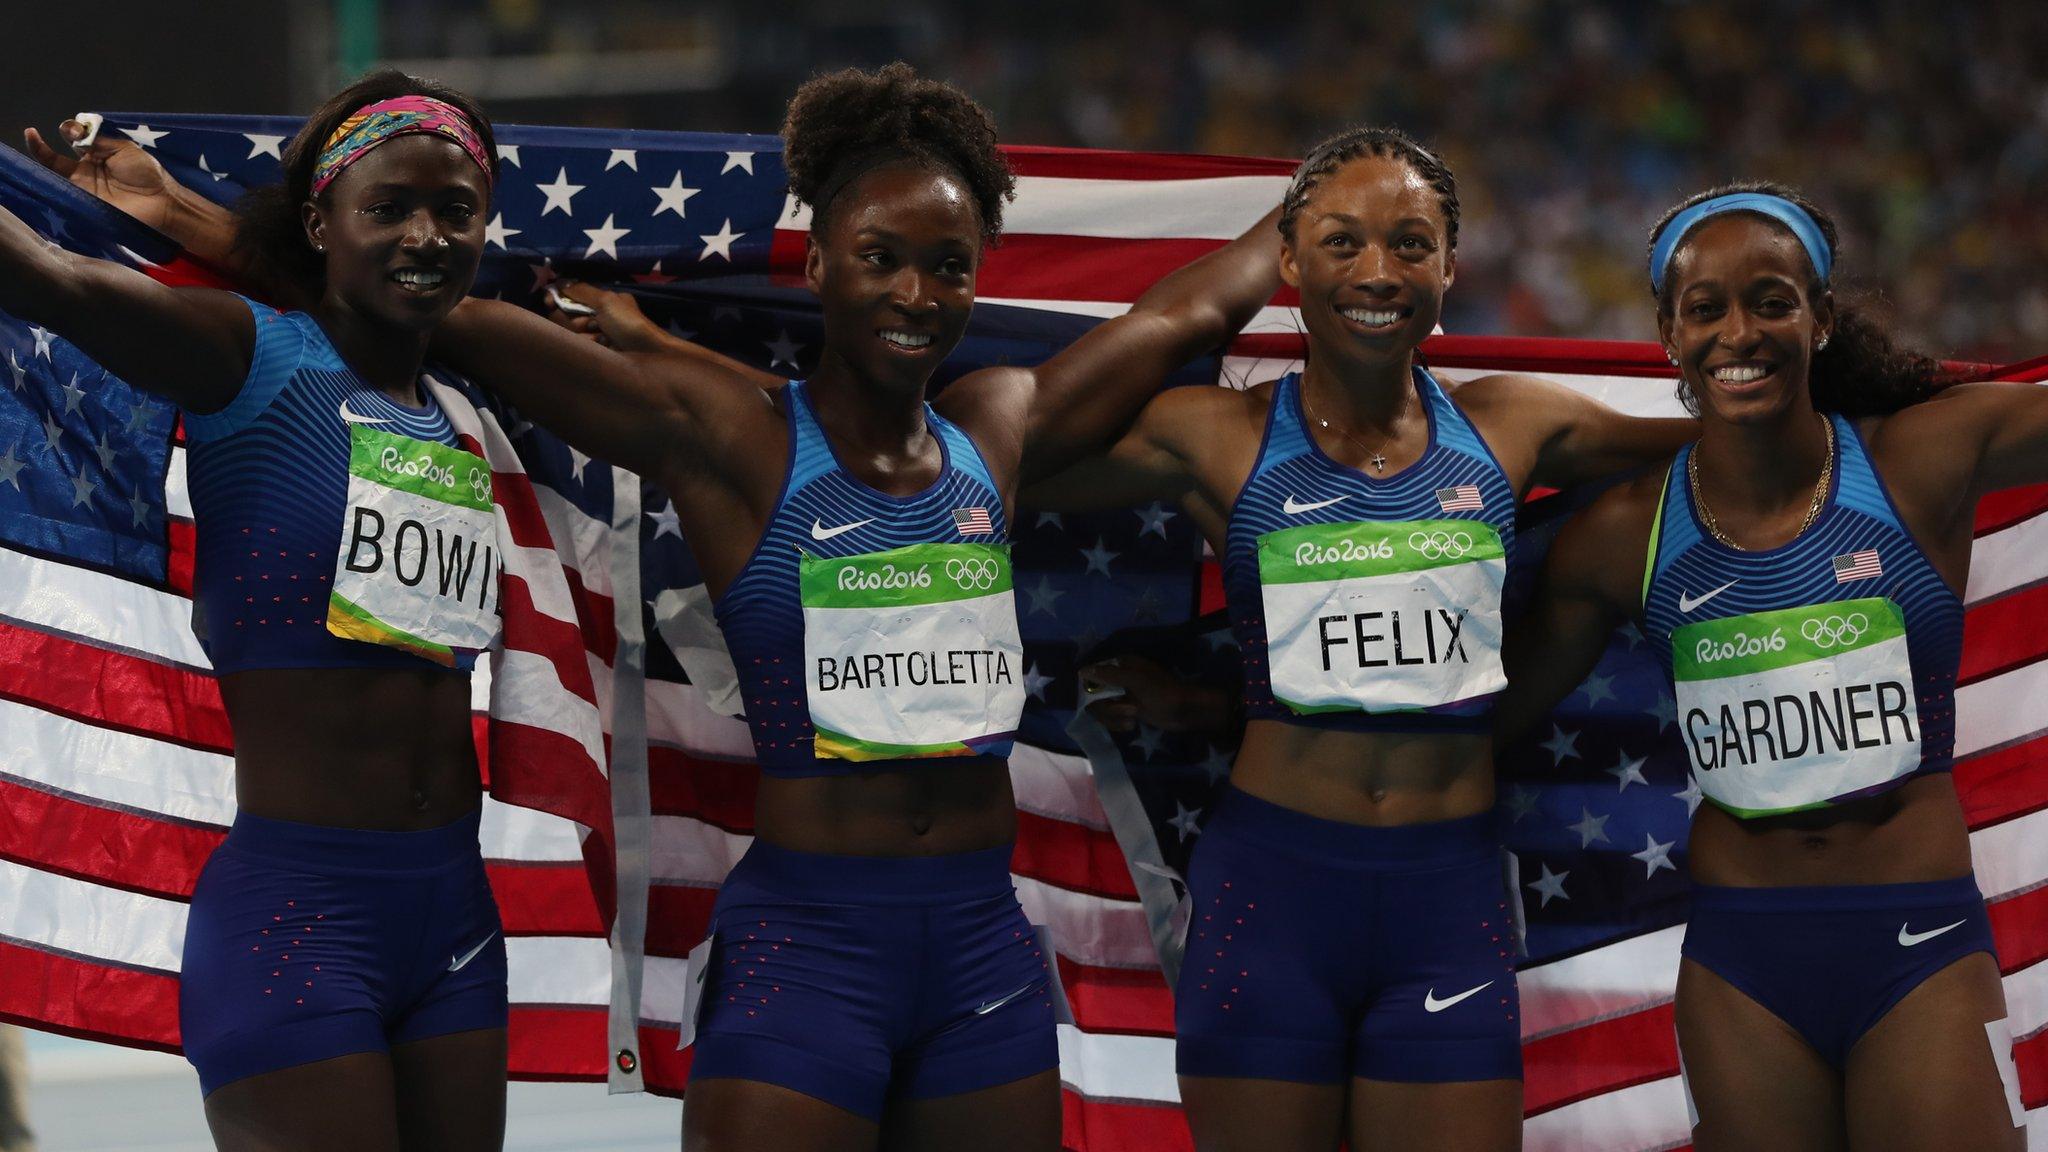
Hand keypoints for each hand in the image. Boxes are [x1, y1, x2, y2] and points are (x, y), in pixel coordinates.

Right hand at [24, 120, 180, 230]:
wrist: (158, 202)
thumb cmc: (147, 174)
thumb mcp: (124, 149)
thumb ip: (98, 141)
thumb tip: (76, 132)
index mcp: (102, 151)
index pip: (80, 137)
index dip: (75, 130)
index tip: (77, 129)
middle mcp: (90, 165)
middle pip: (64, 150)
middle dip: (56, 138)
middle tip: (51, 133)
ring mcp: (84, 182)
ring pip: (55, 166)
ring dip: (41, 151)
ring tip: (31, 137)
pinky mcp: (82, 197)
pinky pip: (60, 185)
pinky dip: (46, 174)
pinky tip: (37, 161)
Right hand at [545, 280, 665, 350]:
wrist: (648, 356)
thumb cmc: (629, 324)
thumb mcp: (607, 301)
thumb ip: (581, 291)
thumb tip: (559, 283)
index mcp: (599, 301)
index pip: (565, 298)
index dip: (556, 300)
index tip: (550, 303)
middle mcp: (593, 317)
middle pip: (562, 317)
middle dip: (574, 320)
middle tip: (594, 324)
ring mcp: (592, 337)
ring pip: (568, 334)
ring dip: (583, 335)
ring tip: (602, 338)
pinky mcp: (593, 354)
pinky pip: (577, 348)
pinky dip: (588, 346)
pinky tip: (603, 348)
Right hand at [1081, 654, 1223, 735]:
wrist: (1184, 711)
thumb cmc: (1162, 692)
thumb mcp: (1135, 680)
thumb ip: (1109, 675)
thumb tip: (1082, 671)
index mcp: (1120, 665)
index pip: (1092, 673)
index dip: (1089, 688)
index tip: (1092, 700)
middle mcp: (1118, 678)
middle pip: (1094, 696)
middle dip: (1107, 708)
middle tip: (1127, 711)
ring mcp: (1122, 695)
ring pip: (1102, 709)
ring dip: (1114, 717)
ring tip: (1132, 719)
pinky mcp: (1127, 710)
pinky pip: (1111, 718)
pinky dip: (1119, 723)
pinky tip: (1133, 725)